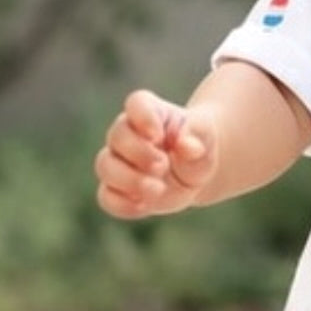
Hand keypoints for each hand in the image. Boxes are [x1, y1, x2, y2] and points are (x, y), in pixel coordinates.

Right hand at [95, 89, 217, 218]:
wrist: (194, 173)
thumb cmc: (197, 145)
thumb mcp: (205, 136)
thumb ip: (197, 135)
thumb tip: (188, 146)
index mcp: (150, 112)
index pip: (137, 104)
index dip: (143, 117)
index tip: (157, 135)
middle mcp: (127, 133)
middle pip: (117, 136)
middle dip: (139, 153)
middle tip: (163, 165)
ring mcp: (118, 162)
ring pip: (105, 167)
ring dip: (129, 180)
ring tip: (157, 188)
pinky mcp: (118, 189)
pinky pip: (107, 198)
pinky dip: (123, 204)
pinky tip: (144, 206)